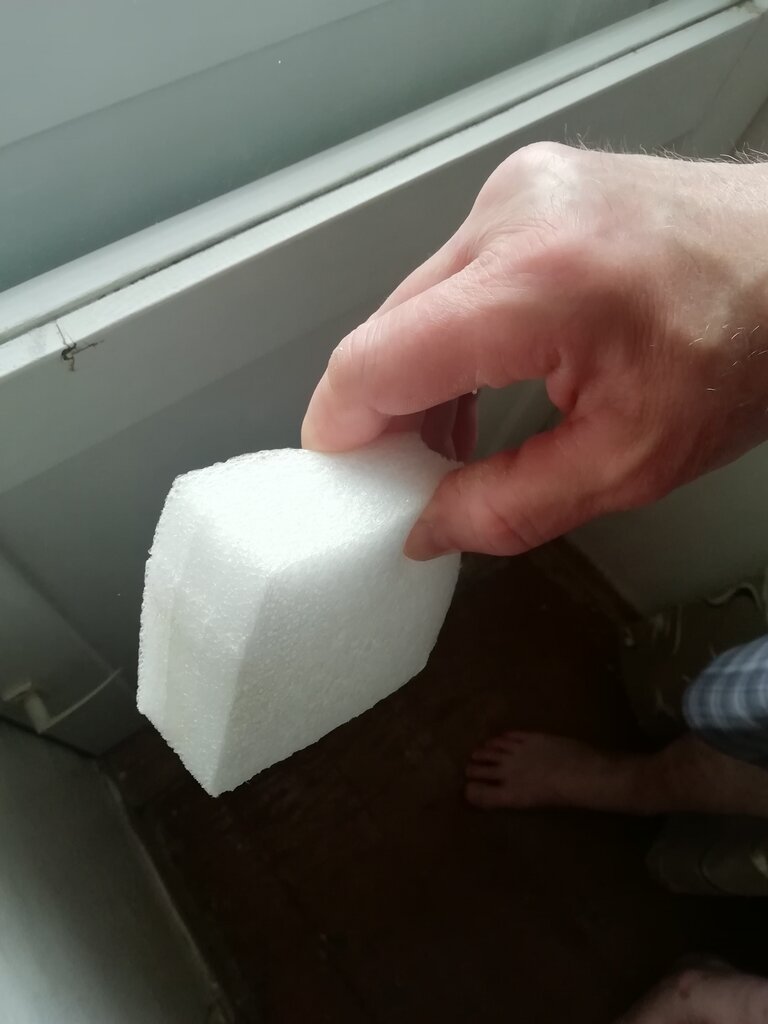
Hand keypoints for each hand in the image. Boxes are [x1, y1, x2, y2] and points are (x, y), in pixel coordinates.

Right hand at [302, 143, 767, 558]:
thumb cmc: (748, 343)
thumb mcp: (632, 461)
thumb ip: (511, 507)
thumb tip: (429, 528)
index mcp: (539, 284)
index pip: (376, 360)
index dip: (342, 428)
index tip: (342, 477)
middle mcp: (514, 216)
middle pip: (387, 332)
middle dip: (383, 412)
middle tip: (407, 474)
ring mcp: (517, 191)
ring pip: (414, 304)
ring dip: (416, 375)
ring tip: (448, 438)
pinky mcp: (526, 189)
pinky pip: (451, 275)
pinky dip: (450, 335)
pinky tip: (477, 380)